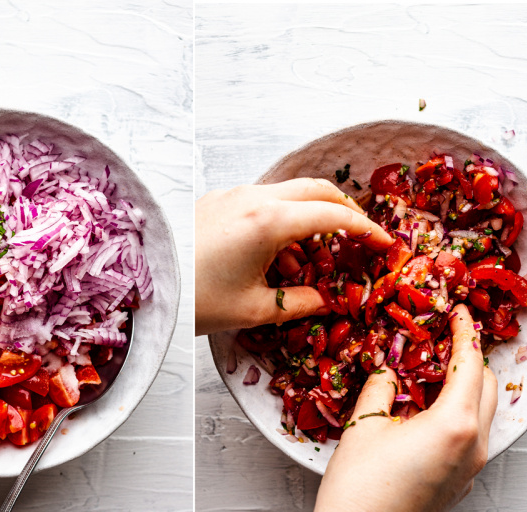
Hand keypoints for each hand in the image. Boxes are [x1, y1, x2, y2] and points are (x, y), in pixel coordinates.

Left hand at [195, 178, 392, 335]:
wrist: (141, 284)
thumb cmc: (195, 300)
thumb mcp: (253, 309)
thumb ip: (301, 301)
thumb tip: (330, 301)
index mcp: (269, 221)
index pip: (335, 214)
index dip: (367, 229)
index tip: (385, 244)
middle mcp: (254, 197)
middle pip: (317, 189)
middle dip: (345, 210)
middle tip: (359, 237)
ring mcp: (233, 194)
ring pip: (290, 192)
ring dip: (311, 215)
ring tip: (314, 257)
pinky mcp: (217, 200)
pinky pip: (264, 200)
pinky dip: (283, 218)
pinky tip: (277, 255)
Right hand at [263, 304, 496, 511]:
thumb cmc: (357, 489)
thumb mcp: (364, 425)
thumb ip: (382, 386)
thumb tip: (390, 366)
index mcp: (454, 423)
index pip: (469, 363)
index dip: (462, 332)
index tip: (455, 311)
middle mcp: (473, 446)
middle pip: (486, 387)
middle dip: (469, 357)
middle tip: (442, 337)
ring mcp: (470, 470)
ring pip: (482, 413)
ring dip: (465, 386)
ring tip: (432, 370)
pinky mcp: (459, 486)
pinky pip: (471, 437)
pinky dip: (458, 413)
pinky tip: (426, 410)